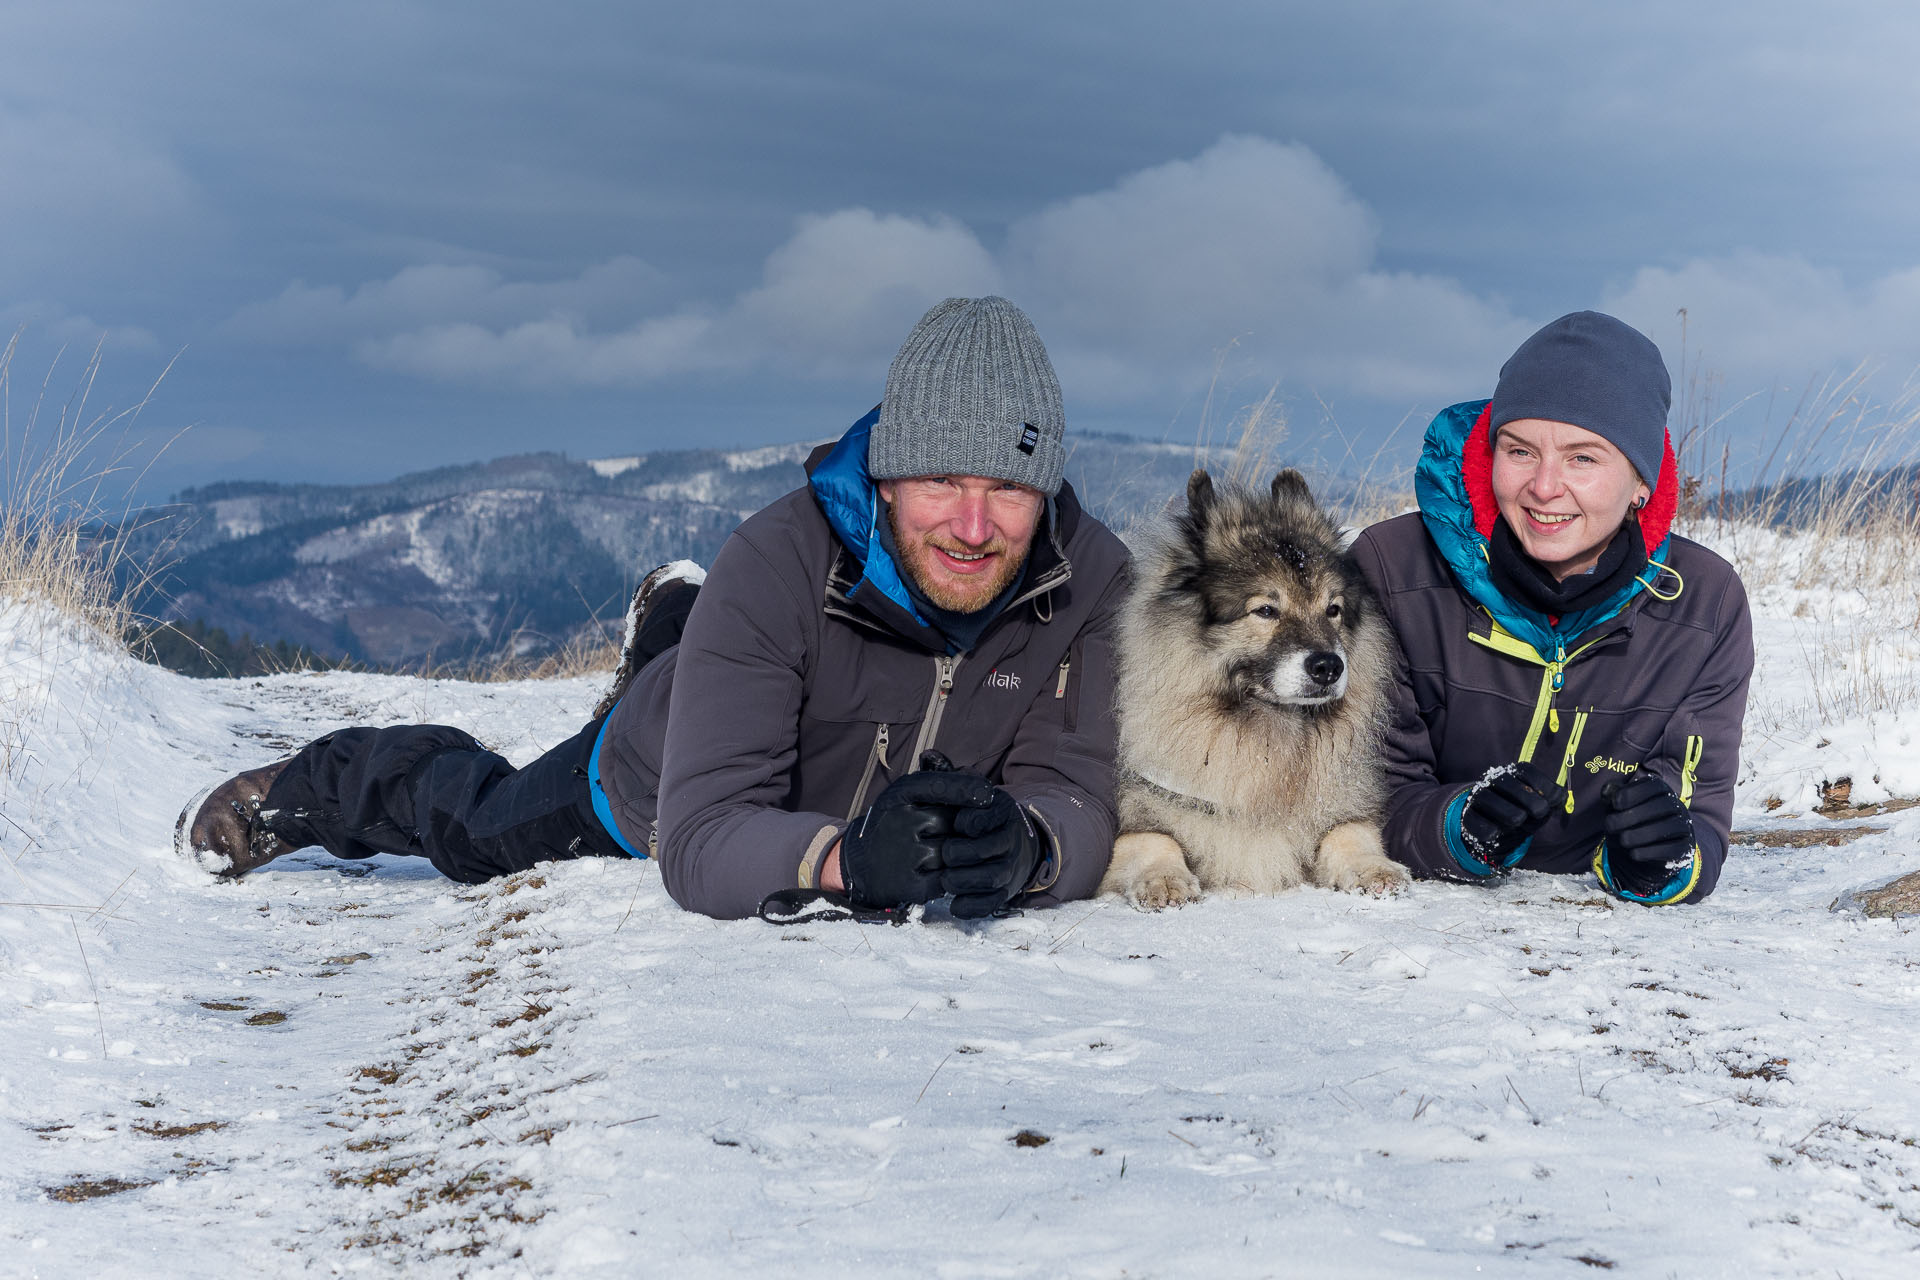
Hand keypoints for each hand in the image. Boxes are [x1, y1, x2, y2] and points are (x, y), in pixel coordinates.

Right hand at [839, 769, 994, 908]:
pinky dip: (948, 877)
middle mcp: (899, 821)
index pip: (939, 786)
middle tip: (954, 833)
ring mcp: (904, 854)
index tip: (988, 794)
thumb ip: (938, 782)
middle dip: (960, 828)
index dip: (967, 788)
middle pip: (952, 821)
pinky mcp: (909, 884)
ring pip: (952, 851)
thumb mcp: (906, 797)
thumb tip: (976, 776)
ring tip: (940, 854)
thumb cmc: (895, 825)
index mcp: (898, 795)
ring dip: (955, 855)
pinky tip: (937, 872)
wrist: (860, 865)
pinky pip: (947, 879)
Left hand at [941, 788, 1045, 918]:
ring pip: (992, 878)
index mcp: (1003, 812)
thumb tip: (930, 756)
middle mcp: (1012, 840)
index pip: (983, 818)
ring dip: (963, 880)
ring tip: (946, 878)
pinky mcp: (1005, 891)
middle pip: (988, 850)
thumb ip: (954, 779)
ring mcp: (1010, 868)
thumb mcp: (975, 793)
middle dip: (961, 854)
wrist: (1012, 844)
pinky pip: (991, 903)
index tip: (957, 824)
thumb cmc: (982, 816)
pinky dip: (971, 906)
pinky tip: (954, 902)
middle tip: (946, 853)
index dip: (966, 823)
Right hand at [1460, 761, 1566, 870]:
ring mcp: (1477, 798)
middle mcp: (1492, 782)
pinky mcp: (1467, 817)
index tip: (1554, 801)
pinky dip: (1487, 829)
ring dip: (1509, 813)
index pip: (1525, 771)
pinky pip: (1474, 821)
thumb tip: (1562, 796)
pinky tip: (1497, 833)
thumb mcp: (1537, 802)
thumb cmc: (1520, 811)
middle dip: (1529, 800)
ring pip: (1488, 799)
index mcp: (1511, 775)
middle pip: (1508, 782)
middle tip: (1540, 814)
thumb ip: (1551, 797)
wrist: (1488, 825)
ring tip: (1519, 821)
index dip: (1543, 785)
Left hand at [1603, 769, 1692, 893]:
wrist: (1642, 847)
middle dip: (1634, 816)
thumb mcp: (1618, 806)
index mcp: (1661, 790)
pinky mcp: (1685, 846)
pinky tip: (1633, 854)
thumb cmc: (1628, 819)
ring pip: (1670, 827)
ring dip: (1642, 834)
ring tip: (1622, 840)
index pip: (1654, 785)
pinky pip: (1674, 848)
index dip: (1634, 792)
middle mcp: (1676, 805)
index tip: (1615, 804)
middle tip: (1610, 825)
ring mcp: (1683, 826)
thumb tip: (1607, 791)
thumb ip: (1612, 796)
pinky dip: (1652, 852)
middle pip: (1663, 806)